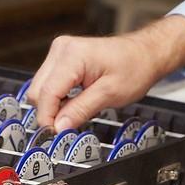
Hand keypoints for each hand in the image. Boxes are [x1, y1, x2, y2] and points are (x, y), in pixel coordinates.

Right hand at [27, 15, 184, 131]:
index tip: (55, 134)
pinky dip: (58, 97)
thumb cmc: (135, 67)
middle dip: (50, 112)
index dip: (48, 118)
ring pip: (40, 88)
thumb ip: (80, 110)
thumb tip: (58, 127)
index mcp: (72, 55)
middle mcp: (62, 49)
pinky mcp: (63, 58)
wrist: (146, 53)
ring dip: (54, 104)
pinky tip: (75, 101)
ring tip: (77, 109)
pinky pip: (49, 83)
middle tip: (70, 125)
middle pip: (38, 91)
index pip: (46, 93)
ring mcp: (61, 52)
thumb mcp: (110, 94)